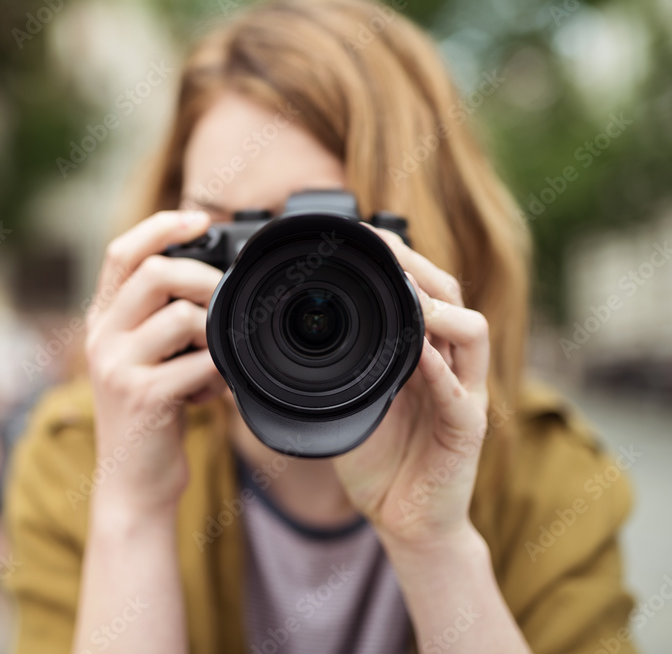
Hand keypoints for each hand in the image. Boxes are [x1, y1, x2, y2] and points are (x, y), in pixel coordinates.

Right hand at [85, 210, 225, 516]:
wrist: (132, 484)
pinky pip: (198, 364)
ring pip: (182, 316)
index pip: (121, 252)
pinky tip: (218, 389)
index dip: (161, 226)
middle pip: (153, 272)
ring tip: (220, 356)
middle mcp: (102, 338)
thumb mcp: (143, 360)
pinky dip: (221, 372)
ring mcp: (118, 368)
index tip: (200, 218)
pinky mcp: (143, 397)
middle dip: (202, 276)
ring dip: (216, 331)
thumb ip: (160, 320)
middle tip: (225, 298)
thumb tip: (212, 280)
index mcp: (102, 321)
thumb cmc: (148, 418)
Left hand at [332, 228, 490, 546]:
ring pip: (471, 331)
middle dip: (418, 266)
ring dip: (437, 308)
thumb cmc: (378, 460)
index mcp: (422, 353)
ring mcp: (464, 394)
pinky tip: (417, 351)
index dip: (401, 258)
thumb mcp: (349, 402)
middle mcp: (449, 365)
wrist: (402, 520)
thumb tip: (284, 340)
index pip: (425, 290)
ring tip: (405, 293)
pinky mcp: (467, 429)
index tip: (364, 235)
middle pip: (451, 296)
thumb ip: (335, 369)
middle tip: (382, 248)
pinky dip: (438, 368)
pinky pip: (459, 391)